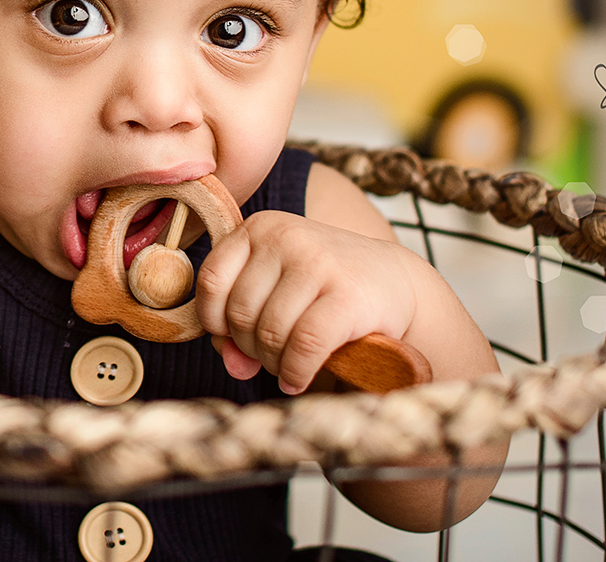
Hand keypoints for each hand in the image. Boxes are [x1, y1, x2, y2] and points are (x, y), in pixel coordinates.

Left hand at [195, 210, 420, 393]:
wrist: (394, 281)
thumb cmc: (322, 289)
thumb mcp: (276, 293)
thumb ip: (240, 328)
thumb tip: (234, 366)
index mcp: (260, 227)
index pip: (211, 280)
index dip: (215, 320)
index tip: (234, 337)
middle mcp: (285, 236)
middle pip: (240, 313)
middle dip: (250, 348)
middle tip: (271, 356)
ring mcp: (317, 262)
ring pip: (270, 333)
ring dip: (274, 364)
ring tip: (288, 365)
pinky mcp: (346, 295)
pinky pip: (304, 346)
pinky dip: (296, 372)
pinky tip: (299, 378)